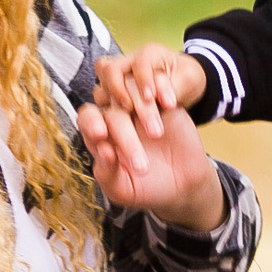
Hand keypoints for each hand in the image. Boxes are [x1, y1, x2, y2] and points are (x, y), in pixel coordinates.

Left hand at [78, 97, 225, 230]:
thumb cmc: (147, 188)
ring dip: (144, 111)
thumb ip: (107, 173)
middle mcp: (117, 117)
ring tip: (157, 135)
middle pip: (112, 110)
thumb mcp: (122, 190)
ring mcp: (140, 107)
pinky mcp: (163, 100)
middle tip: (141, 165)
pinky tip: (169, 106)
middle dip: (124, 135)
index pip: (88, 118)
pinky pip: (157, 82)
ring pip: (131, 90)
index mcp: (101, 135)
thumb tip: (103, 151)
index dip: (91, 122)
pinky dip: (162, 88)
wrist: (184, 186)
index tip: (101, 135)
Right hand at [93, 44, 208, 141]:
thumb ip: (175, 89)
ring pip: (100, 86)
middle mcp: (128, 63)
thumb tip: (163, 104)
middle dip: (118, 89)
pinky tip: (118, 128)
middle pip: (110, 69)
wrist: (183, 86)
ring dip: (110, 102)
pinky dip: (105, 115)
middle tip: (130, 109)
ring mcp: (118, 80)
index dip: (143, 80)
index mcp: (150, 54)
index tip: (151, 98)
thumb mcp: (189, 80)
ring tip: (125, 117)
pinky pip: (100, 103)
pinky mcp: (112, 97)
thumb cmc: (187, 78)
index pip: (140, 63)